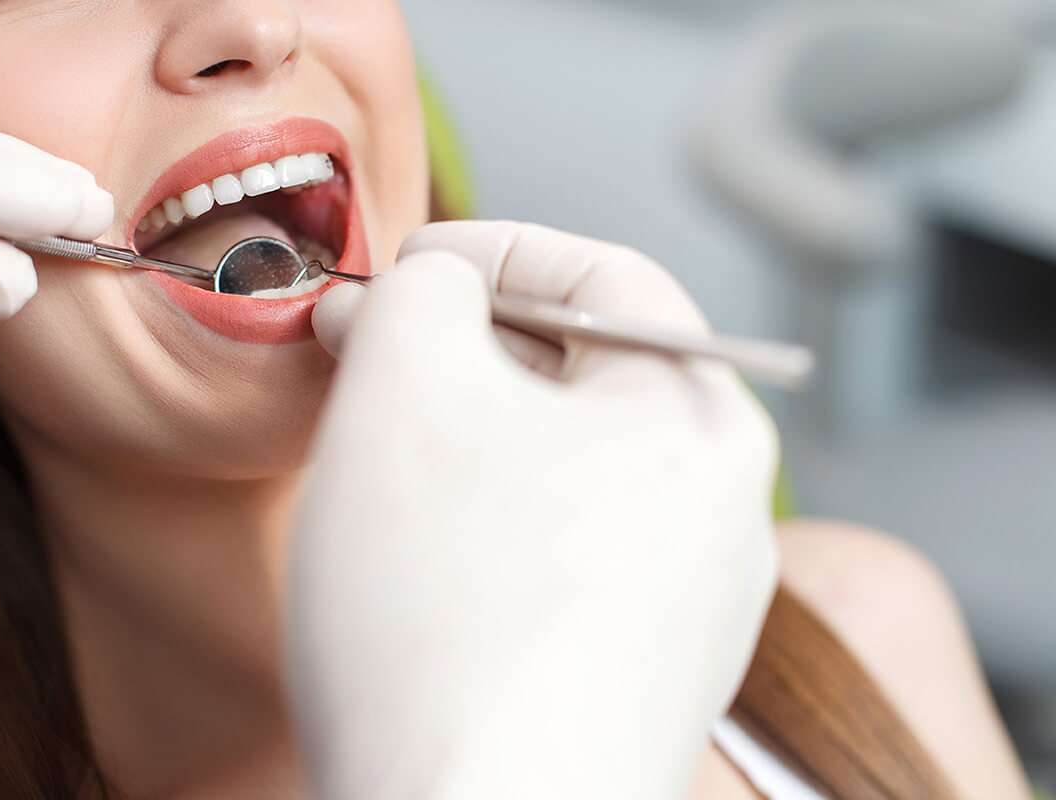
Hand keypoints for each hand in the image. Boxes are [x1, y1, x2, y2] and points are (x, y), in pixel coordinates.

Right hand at [287, 221, 779, 798]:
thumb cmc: (446, 614)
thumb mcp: (405, 391)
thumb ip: (416, 297)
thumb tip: (419, 291)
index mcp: (699, 418)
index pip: (603, 276)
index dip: (490, 248)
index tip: (404, 267)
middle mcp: (720, 509)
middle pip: (586, 373)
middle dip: (466, 348)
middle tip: (372, 353)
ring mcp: (687, 598)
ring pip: (568, 465)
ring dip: (472, 436)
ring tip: (388, 454)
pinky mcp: (637, 668)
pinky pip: (565, 550)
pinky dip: (491, 521)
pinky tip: (425, 554)